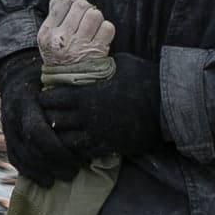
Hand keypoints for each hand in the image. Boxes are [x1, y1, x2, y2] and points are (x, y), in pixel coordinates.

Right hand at [0, 52, 83, 186]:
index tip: (78, 157)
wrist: (16, 75)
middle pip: (31, 149)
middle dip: (54, 164)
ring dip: (44, 172)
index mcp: (24, 99)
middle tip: (76, 171)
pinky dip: (30, 173)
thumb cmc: (45, 75)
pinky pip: (15, 160)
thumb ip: (69, 88)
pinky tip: (46, 181)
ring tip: (66, 177)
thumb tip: (97, 97)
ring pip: (22, 158)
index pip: (37, 131)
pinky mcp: (7, 138)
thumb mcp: (55, 75)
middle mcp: (12, 115)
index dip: (57, 149)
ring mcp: (7, 128)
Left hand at [38, 53, 164, 161]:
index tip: (46, 95)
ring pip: (65, 141)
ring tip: (61, 130)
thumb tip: (89, 61)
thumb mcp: (120, 63)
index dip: (45, 97)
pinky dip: (77, 148)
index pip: (52, 99)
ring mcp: (97, 134)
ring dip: (60, 135)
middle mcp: (86, 117)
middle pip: (54, 121)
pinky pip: (84, 153)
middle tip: (50, 113)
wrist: (168, 106)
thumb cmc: (145, 79)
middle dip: (49, 116)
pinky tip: (78, 142)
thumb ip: (99, 65)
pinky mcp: (109, 146)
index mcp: (86, 95)